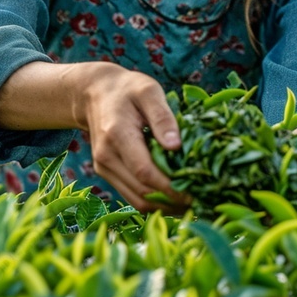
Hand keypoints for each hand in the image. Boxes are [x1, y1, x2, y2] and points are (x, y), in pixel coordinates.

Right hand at [81, 64, 191, 215]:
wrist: (94, 93)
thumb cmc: (128, 89)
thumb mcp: (149, 91)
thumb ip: (162, 117)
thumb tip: (176, 147)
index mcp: (117, 135)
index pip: (144, 172)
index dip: (171, 187)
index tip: (196, 191)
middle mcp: (106, 156)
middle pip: (142, 192)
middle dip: (173, 201)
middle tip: (203, 200)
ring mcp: (103, 167)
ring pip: (137, 201)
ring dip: (165, 207)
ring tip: (193, 203)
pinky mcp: (106, 173)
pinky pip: (132, 196)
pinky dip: (155, 202)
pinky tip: (175, 197)